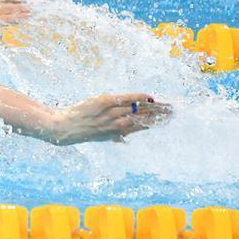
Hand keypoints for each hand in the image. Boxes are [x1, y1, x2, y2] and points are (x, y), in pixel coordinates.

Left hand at [49, 93, 171, 144]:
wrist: (63, 128)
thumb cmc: (82, 131)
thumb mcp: (100, 137)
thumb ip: (114, 136)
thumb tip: (124, 139)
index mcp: (118, 133)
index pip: (142, 127)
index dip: (156, 123)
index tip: (167, 120)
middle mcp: (117, 125)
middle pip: (143, 119)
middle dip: (160, 116)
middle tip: (174, 112)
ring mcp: (111, 113)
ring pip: (137, 110)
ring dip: (155, 108)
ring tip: (167, 106)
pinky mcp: (104, 103)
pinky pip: (125, 99)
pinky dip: (138, 98)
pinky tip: (149, 98)